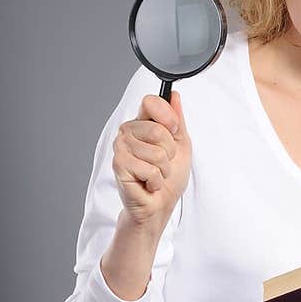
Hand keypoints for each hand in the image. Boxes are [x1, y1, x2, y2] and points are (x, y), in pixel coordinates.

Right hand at [112, 91, 191, 231]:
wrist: (159, 205)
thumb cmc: (169, 178)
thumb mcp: (181, 145)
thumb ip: (177, 121)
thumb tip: (174, 96)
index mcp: (142, 123)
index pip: (151, 102)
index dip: (167, 116)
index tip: (173, 130)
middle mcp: (128, 131)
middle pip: (158, 130)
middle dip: (170, 153)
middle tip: (163, 164)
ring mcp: (121, 148)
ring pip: (156, 152)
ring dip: (163, 170)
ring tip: (155, 175)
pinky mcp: (119, 166)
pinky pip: (149, 169)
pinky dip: (156, 181)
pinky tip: (148, 183)